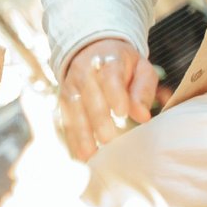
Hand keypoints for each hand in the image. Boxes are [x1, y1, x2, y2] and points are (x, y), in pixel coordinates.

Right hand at [58, 39, 157, 160]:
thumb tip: (143, 117)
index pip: (110, 77)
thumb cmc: (123, 64)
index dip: (115, 94)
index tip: (122, 113)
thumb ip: (144, 90)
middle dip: (98, 119)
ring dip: (81, 134)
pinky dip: (72, 139)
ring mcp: (70, 87)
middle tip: (109, 140)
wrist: (91, 50)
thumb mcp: (140, 68)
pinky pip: (66, 121)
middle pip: (89, 97)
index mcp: (107, 60)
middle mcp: (84, 73)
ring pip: (74, 111)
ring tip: (91, 155)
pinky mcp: (63, 101)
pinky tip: (80, 156)